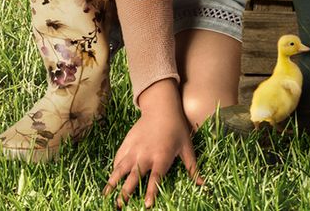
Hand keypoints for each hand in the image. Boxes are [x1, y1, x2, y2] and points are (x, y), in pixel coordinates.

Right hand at [102, 87, 202, 207]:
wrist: (161, 107)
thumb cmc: (177, 128)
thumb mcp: (188, 147)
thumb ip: (193, 168)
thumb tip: (203, 184)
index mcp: (162, 157)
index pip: (155, 179)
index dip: (151, 192)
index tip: (147, 206)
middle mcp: (145, 155)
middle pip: (133, 177)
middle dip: (125, 193)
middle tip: (119, 206)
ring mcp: (134, 149)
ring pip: (120, 168)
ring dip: (112, 183)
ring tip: (106, 196)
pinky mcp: (127, 142)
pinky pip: (118, 158)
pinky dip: (114, 169)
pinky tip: (110, 179)